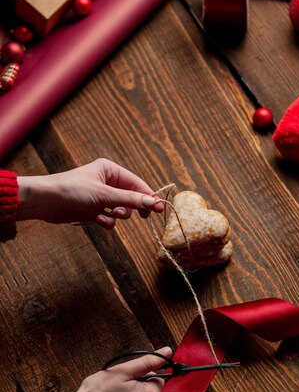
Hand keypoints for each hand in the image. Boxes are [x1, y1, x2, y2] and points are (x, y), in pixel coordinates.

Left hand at [17, 159, 163, 229]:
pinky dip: (106, 221)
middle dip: (132, 207)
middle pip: (131, 197)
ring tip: (108, 215)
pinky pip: (109, 218)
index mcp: (110, 170)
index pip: (137, 183)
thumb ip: (129, 199)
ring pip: (121, 210)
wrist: (45, 202)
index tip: (159, 209)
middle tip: (145, 217)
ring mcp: (100, 197)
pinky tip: (97, 220)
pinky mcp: (93, 210)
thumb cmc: (72, 190)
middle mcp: (107, 182)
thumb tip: (152, 203)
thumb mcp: (104, 194)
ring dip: (117, 215)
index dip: (149, 196)